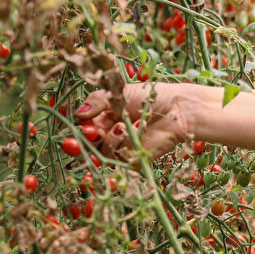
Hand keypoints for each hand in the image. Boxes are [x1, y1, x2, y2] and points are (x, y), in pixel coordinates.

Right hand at [76, 82, 196, 160]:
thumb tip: (77, 114)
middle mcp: (109, 134)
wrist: (177, 108)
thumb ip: (97, 102)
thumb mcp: (119, 93)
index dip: (80, 127)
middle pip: (87, 144)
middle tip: (91, 132)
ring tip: (123, 125)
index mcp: (104, 117)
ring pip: (101, 151)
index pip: (84, 127)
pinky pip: (119, 157)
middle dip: (85, 140)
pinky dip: (125, 142)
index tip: (81, 123)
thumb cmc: (150, 96)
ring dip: (110, 138)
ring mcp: (120, 148)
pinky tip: (138, 127)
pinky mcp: (132, 160)